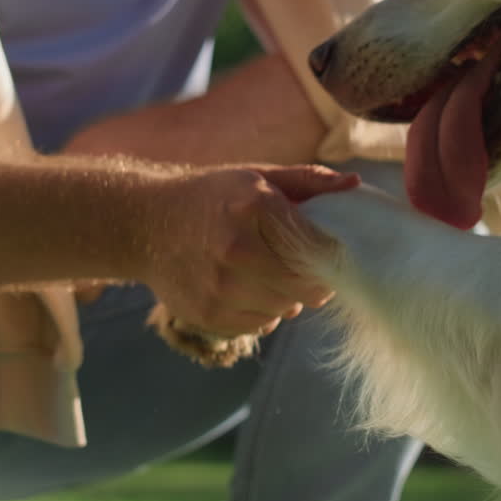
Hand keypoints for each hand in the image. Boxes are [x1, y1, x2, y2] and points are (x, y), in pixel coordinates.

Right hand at [140, 164, 357, 337]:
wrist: (144, 224)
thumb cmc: (211, 196)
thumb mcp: (257, 177)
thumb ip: (308, 181)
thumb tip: (355, 185)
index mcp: (255, 207)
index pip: (318, 247)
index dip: (332, 255)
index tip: (333, 254)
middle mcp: (236, 249)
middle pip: (304, 284)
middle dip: (313, 279)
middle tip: (307, 268)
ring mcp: (219, 287)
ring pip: (285, 307)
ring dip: (288, 295)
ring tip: (271, 273)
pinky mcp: (207, 315)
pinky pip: (260, 323)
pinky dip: (263, 310)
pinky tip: (249, 287)